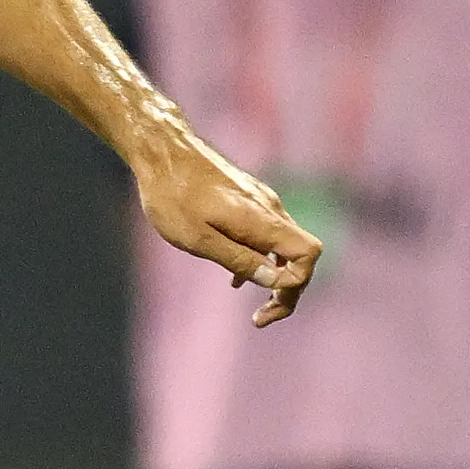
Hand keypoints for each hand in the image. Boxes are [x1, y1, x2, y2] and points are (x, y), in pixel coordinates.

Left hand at [135, 132, 320, 325]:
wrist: (162, 150)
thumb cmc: (172, 195)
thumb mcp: (198, 239)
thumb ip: (238, 260)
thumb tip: (275, 282)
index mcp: (262, 220)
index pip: (307, 255)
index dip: (294, 286)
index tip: (264, 306)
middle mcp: (270, 208)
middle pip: (301, 255)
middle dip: (288, 290)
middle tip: (262, 318)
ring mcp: (261, 201)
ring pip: (284, 246)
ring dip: (275, 276)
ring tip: (254, 305)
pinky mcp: (248, 199)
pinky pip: (267, 235)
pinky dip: (261, 259)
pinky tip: (235, 277)